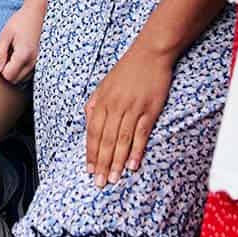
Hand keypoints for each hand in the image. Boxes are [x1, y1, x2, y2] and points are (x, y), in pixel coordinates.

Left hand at [0, 0, 46, 84]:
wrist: (37, 13)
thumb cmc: (19, 22)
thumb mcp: (5, 35)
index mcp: (23, 55)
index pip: (8, 76)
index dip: (0, 69)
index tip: (1, 55)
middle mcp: (33, 62)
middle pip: (15, 80)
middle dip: (7, 71)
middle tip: (6, 54)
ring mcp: (38, 62)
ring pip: (22, 79)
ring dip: (14, 71)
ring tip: (13, 53)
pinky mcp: (39, 61)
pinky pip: (28, 74)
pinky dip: (21, 69)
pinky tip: (19, 56)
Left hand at [84, 40, 173, 186]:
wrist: (150, 53)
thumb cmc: (126, 70)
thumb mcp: (104, 85)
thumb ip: (95, 104)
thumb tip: (87, 122)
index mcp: (101, 101)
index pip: (93, 132)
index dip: (91, 152)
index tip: (89, 170)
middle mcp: (115, 106)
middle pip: (106, 139)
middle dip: (101, 163)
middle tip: (99, 183)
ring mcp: (133, 108)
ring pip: (121, 139)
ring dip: (117, 161)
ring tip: (113, 178)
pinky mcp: (150, 109)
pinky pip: (141, 133)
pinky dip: (136, 150)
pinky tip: (133, 165)